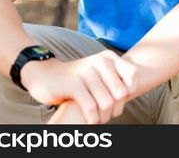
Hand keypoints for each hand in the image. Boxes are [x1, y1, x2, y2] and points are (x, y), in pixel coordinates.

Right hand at [20, 50, 137, 123]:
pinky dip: (92, 119)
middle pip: (121, 94)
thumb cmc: (76, 79)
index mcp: (109, 57)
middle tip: (106, 115)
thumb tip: (133, 92)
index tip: (117, 101)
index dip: (129, 93)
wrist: (44, 74)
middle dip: (115, 109)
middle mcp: (100, 61)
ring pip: (106, 103)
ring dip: (103, 117)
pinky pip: (91, 107)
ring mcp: (86, 72)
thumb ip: (115, 78)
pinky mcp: (73, 84)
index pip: (134, 76)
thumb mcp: (98, 73)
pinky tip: (89, 121)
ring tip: (97, 119)